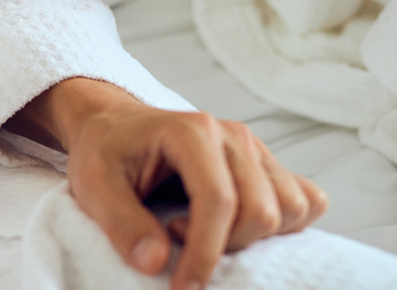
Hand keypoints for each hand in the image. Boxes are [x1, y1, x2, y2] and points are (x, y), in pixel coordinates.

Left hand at [8, 79, 327, 289]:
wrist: (116, 127)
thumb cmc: (106, 151)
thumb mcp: (94, 184)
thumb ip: (121, 222)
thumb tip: (156, 263)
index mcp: (192, 130)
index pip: (219, 200)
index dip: (204, 253)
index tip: (181, 288)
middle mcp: (232, 135)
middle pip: (260, 211)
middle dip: (224, 247)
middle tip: (173, 237)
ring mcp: (254, 148)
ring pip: (291, 208)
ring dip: (253, 238)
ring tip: (201, 229)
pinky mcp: (266, 165)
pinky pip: (306, 200)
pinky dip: (284, 227)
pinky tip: (236, 227)